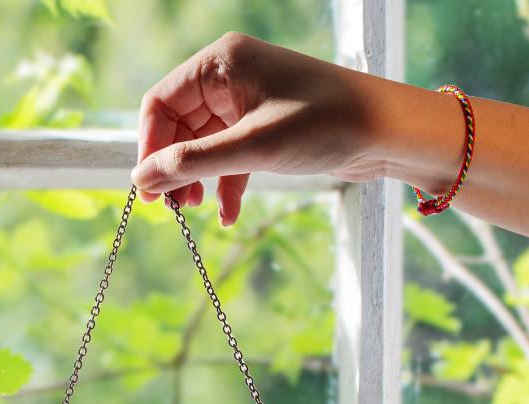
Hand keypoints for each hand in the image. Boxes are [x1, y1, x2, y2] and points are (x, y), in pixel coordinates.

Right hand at [131, 32, 388, 225]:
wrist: (387, 131)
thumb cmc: (324, 125)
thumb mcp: (251, 147)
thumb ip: (192, 164)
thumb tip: (141, 179)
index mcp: (221, 63)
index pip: (160, 103)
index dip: (148, 148)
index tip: (147, 190)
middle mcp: (231, 77)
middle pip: (179, 126)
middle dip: (174, 169)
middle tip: (171, 211)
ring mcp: (248, 102)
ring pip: (203, 145)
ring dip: (197, 180)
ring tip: (196, 214)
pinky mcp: (266, 127)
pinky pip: (230, 156)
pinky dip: (226, 185)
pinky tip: (228, 216)